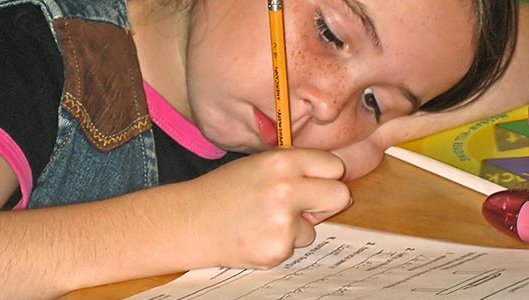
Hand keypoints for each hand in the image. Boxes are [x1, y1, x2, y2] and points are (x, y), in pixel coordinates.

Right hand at [186, 147, 350, 269]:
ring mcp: (283, 222)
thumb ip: (293, 166)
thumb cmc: (223, 190)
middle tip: (303, 205)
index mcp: (282, 161)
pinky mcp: (277, 249)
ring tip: (262, 220)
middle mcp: (287, 189)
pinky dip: (280, 243)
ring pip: (315, 227)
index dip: (326, 175)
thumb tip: (330, 177)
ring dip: (296, 227)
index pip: (333, 166)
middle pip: (339, 195)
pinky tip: (255, 234)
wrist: (188, 221)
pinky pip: (295, 246)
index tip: (315, 181)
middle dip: (326, 202)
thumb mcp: (258, 163)